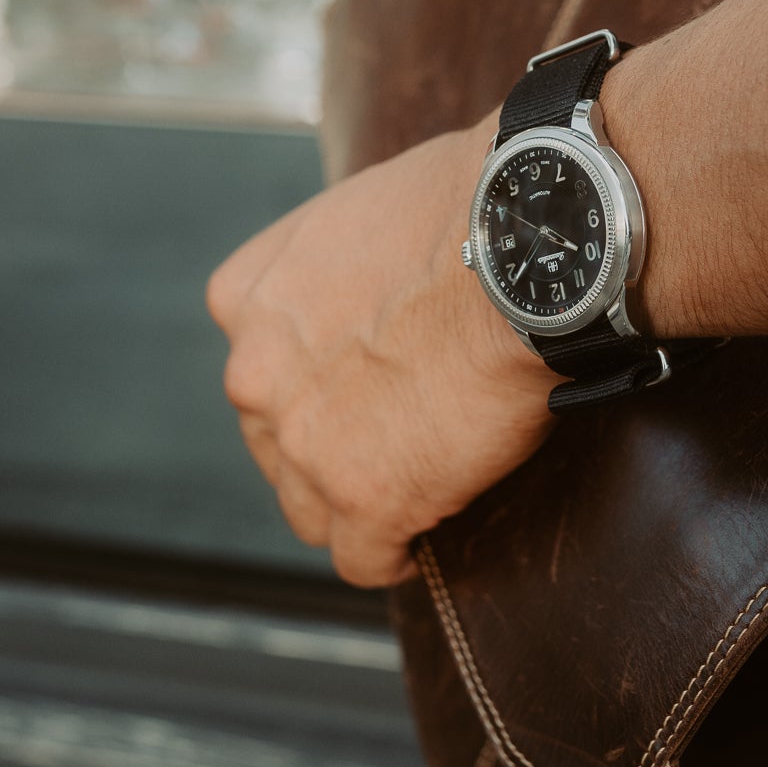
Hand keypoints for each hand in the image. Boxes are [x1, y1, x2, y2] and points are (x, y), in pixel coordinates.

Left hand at [207, 118, 557, 585]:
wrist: (520, 251)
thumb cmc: (469, 207)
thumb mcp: (363, 213)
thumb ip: (338, 266)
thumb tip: (378, 282)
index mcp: (247, 298)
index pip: (261, 366)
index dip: (314, 383)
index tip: (357, 389)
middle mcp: (255, 372)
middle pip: (277, 441)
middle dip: (324, 445)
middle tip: (389, 440)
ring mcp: (305, 443)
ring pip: (309, 507)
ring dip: (353, 504)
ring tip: (408, 495)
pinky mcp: (366, 499)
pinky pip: (363, 558)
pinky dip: (391, 555)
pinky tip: (417, 543)